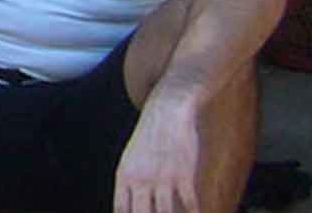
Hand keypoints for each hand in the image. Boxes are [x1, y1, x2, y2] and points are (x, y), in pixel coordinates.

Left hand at [114, 95, 202, 212]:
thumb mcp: (131, 159)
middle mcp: (140, 180)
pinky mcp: (183, 174)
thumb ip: (130, 184)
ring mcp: (162, 177)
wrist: (168, 109)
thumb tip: (127, 206)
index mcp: (124, 177)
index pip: (122, 211)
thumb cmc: (151, 137)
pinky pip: (189, 203)